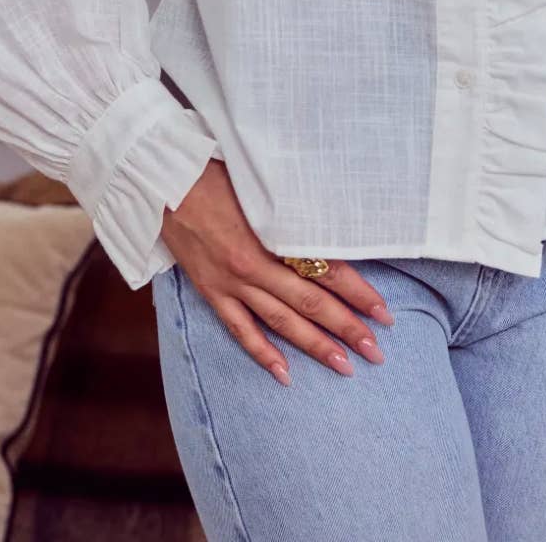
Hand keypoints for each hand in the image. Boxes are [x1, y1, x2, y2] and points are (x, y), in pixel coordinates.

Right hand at [160, 157, 394, 386]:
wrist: (162, 179)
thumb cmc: (217, 171)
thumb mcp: (262, 184)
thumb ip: (295, 208)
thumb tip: (332, 224)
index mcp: (272, 233)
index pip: (326, 269)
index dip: (358, 292)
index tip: (383, 312)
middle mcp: (254, 265)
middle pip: (310, 303)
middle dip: (347, 327)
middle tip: (376, 350)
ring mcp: (231, 282)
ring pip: (281, 322)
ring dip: (315, 346)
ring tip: (345, 366)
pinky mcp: (211, 292)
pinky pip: (241, 330)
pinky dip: (263, 353)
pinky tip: (285, 374)